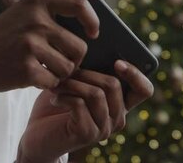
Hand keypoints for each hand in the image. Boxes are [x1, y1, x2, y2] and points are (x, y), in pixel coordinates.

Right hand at [0, 0, 98, 101]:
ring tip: (40, 69)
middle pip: (79, 47)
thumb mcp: (21, 14)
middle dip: (73, 60)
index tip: (93, 33)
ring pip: (68, 67)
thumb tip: (88, 31)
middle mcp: (36, 20)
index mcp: (36, 2)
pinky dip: (46, 84)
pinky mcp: (26, 68)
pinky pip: (53, 81)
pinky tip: (30, 77)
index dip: (92, 20)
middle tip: (57, 63)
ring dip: (59, 74)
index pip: (79, 4)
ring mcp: (30, 45)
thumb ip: (49, 16)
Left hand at [17, 61, 153, 162]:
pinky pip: (80, 105)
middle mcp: (117, 118)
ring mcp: (104, 129)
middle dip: (86, 72)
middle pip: (113, 85)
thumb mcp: (75, 83)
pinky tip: (54, 97)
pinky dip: (64, 96)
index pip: (144, 90)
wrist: (38, 135)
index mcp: (119, 104)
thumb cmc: (57, 104)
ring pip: (96, 93)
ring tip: (57, 83)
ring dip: (72, 83)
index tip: (117, 62)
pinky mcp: (87, 134)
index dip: (135, 74)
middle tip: (66, 71)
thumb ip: (88, 70)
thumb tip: (92, 47)